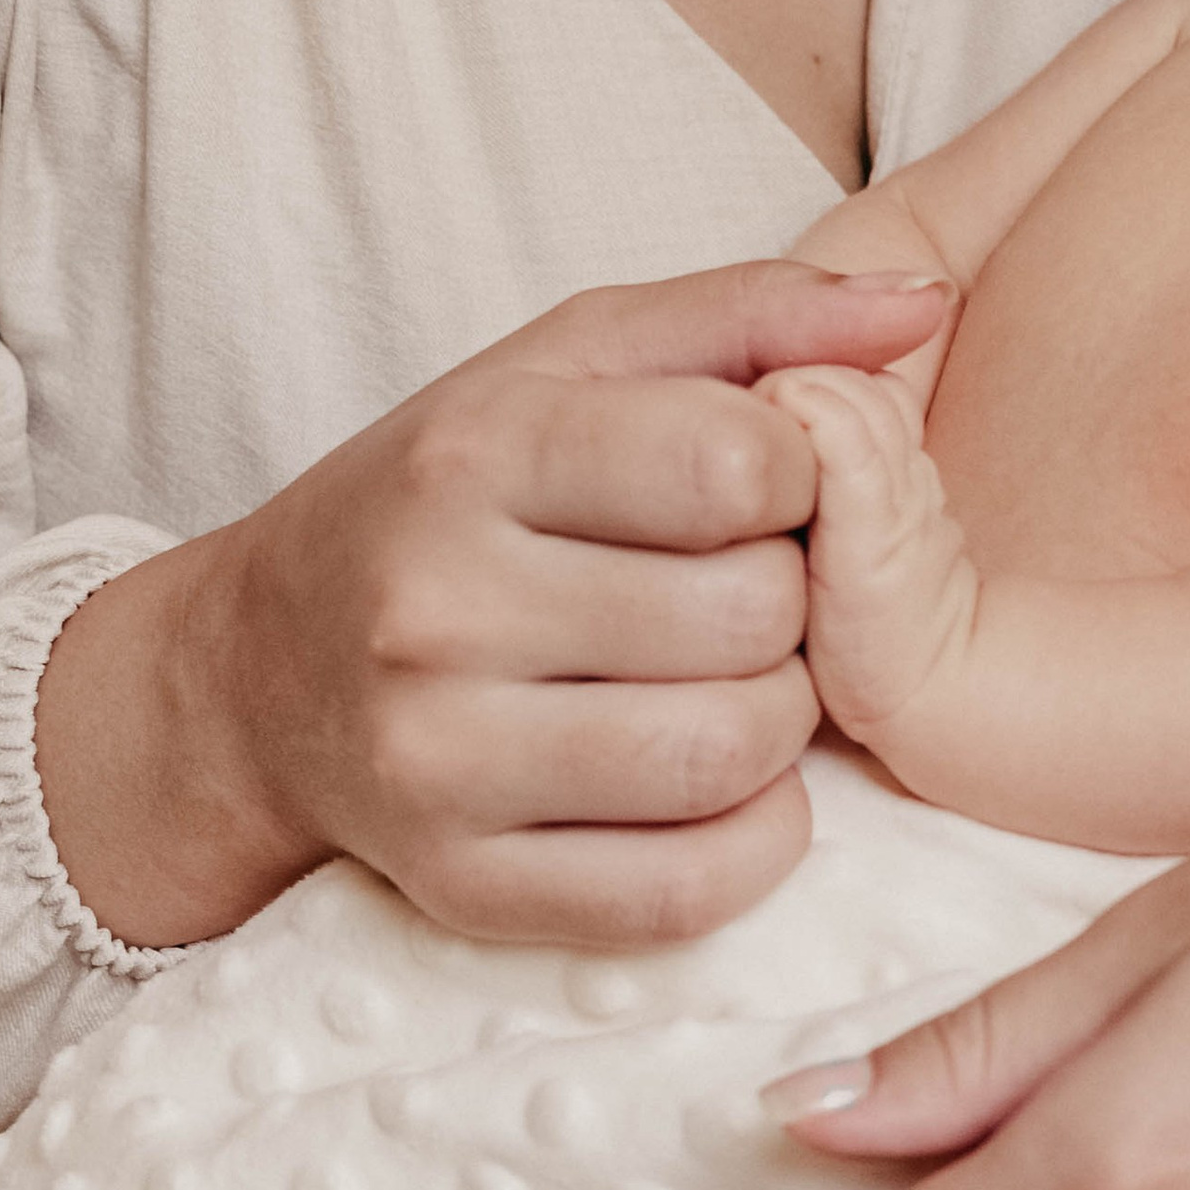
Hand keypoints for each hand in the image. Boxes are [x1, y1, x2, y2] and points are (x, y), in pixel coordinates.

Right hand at [34, 263, 945, 951]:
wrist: (264, 672)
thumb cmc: (454, 494)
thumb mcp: (577, 361)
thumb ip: (759, 315)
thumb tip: (925, 298)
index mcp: (476, 452)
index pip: (738, 463)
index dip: (800, 474)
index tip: (762, 485)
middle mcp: (439, 607)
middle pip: (753, 617)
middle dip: (791, 601)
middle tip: (743, 590)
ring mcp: (439, 761)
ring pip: (733, 753)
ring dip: (778, 718)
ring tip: (727, 677)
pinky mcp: (461, 887)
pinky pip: (686, 892)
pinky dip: (753, 841)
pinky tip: (722, 782)